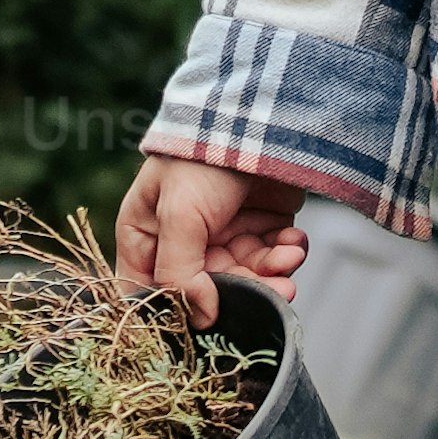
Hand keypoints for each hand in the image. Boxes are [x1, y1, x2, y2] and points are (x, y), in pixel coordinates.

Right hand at [118, 152, 316, 320]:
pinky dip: (286, 253)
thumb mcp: (178, 215)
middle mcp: (181, 240)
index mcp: (143, 235)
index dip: (175, 314)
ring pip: (246, 277)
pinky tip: (294, 239)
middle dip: (245, 292)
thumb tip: (199, 320)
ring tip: (289, 257)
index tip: (207, 324)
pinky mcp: (258, 225)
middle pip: (208, 292)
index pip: (149, 293)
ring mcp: (222, 233)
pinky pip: (271, 257)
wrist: (257, 114)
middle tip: (276, 291)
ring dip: (271, 273)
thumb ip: (180, 274)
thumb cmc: (201, 158)